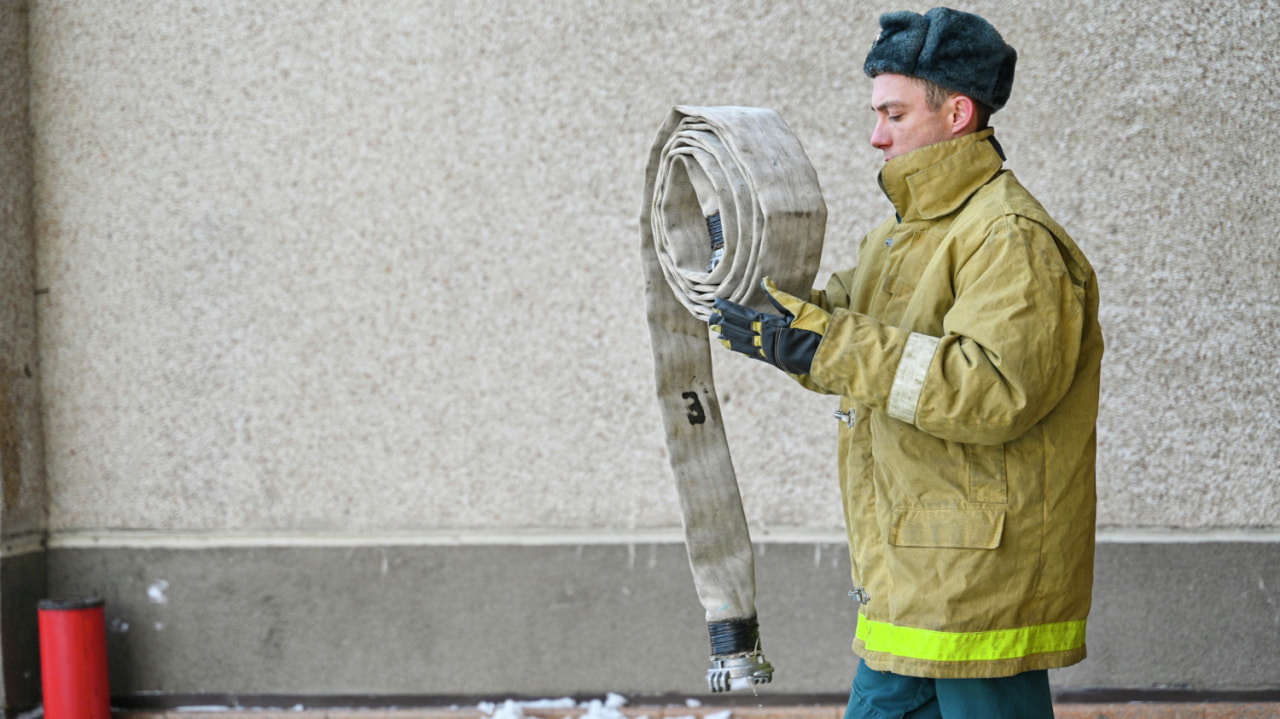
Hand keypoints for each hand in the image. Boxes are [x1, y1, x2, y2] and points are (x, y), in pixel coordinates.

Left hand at [709, 278, 830, 374]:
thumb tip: (766, 281)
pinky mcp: (776, 361)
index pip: (743, 316)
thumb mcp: (801, 308)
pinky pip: (755, 355)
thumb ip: (780, 297)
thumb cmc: (819, 329)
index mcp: (770, 326)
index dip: (729, 310)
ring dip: (730, 339)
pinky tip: (738, 348)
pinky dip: (744, 350)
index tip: (716, 305)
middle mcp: (766, 341)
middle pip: (739, 331)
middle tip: (710, 320)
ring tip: (718, 335)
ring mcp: (770, 353)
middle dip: (724, 324)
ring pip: (744, 345)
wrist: (830, 355)